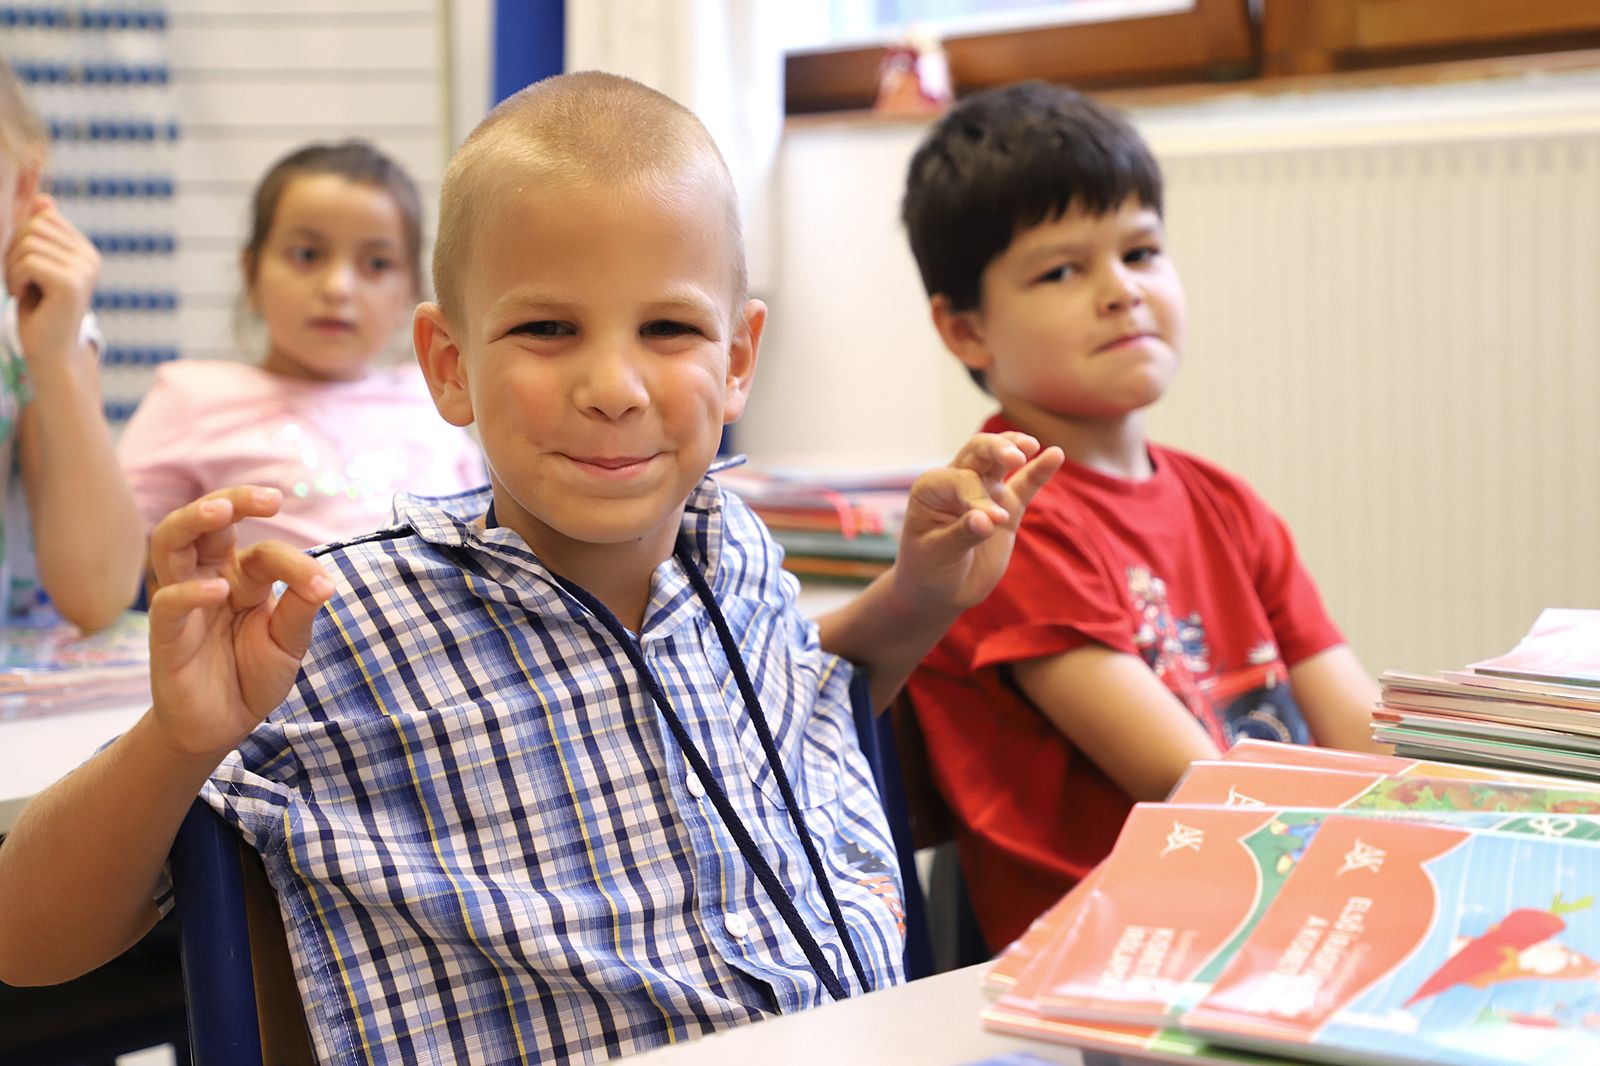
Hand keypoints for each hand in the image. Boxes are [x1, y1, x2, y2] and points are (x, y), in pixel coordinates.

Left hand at [5, 195, 100, 367]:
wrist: (50, 352)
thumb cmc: (39, 310)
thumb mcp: (37, 265)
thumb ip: (40, 234)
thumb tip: (43, 200)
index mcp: (85, 251)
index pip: (44, 217)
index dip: (22, 238)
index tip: (25, 268)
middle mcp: (90, 258)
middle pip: (35, 225)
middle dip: (15, 250)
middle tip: (19, 280)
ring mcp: (84, 270)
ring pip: (28, 243)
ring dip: (12, 267)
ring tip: (22, 289)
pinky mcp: (72, 283)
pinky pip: (28, 262)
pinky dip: (15, 279)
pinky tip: (23, 296)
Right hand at [145, 487, 333, 759]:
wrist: (222, 727)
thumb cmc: (253, 676)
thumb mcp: (288, 643)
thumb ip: (299, 609)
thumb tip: (325, 581)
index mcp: (242, 578)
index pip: (265, 553)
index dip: (296, 563)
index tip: (324, 586)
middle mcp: (209, 579)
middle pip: (207, 523)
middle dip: (234, 499)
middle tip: (270, 497)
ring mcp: (184, 603)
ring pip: (170, 544)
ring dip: (193, 520)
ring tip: (222, 509)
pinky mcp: (166, 635)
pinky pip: (168, 603)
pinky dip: (190, 593)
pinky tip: (219, 592)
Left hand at [891, 431, 1063, 613]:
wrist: (941, 590)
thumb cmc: (930, 569)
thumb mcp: (938, 555)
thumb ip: (962, 535)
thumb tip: (989, 519)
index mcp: (932, 488)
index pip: (961, 480)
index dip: (978, 497)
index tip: (992, 522)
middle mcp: (957, 481)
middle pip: (979, 451)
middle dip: (997, 450)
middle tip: (1015, 458)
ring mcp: (984, 491)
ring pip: (1000, 460)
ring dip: (1015, 449)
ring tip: (1031, 446)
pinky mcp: (1006, 507)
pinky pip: (1025, 485)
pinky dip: (1039, 470)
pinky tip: (1056, 455)